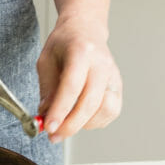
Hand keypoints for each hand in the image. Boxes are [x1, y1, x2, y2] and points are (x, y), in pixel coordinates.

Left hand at [37, 19, 121, 142]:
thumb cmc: (64, 43)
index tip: (48, 126)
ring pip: (104, 110)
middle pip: (90, 102)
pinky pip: (111, 112)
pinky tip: (80, 119)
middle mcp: (102, 64)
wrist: (85, 29)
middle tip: (54, 135)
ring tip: (66, 124)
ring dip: (83, 124)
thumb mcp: (46, 59)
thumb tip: (45, 115)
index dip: (60, 109)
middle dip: (70, 124)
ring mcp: (113, 76)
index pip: (72, 86)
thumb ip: (47, 88)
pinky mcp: (119, 86)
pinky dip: (95, 121)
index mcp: (82, 52)